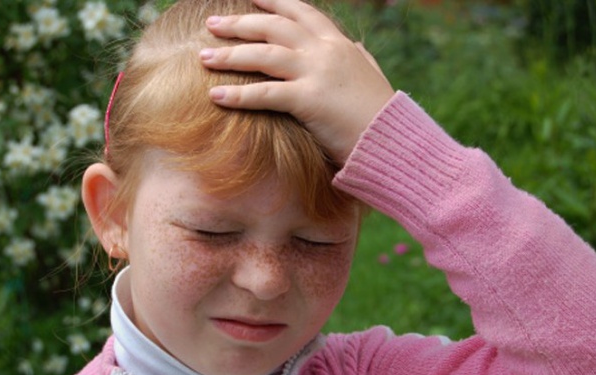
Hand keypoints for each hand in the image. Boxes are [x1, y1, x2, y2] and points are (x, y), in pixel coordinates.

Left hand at [200, 0, 394, 164]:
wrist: (393, 140)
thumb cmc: (380, 114)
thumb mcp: (370, 76)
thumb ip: (359, 57)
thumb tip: (356, 45)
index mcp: (338, 44)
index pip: (300, 12)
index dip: (273, 1)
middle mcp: (325, 50)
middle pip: (273, 27)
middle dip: (239, 23)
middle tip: (211, 24)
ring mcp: (317, 72)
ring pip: (264, 54)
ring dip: (229, 55)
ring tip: (202, 58)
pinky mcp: (310, 100)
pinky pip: (265, 93)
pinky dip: (238, 95)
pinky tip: (215, 96)